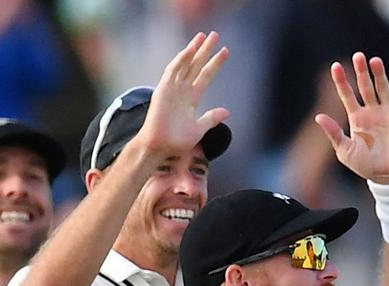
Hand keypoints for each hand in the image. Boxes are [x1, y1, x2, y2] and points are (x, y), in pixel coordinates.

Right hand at [135, 31, 230, 157]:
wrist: (160, 147)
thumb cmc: (176, 141)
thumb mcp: (199, 128)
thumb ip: (211, 118)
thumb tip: (227, 111)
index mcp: (191, 98)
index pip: (205, 75)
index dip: (215, 63)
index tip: (226, 51)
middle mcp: (182, 90)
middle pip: (196, 65)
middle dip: (205, 50)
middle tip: (215, 34)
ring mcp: (172, 88)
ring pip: (185, 64)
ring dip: (194, 49)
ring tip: (204, 36)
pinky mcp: (163, 89)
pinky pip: (172, 71)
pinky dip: (181, 60)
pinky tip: (190, 50)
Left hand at [315, 53, 388, 183]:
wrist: (388, 178)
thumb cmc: (365, 166)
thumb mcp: (345, 150)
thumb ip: (334, 133)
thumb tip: (318, 116)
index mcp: (357, 118)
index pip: (347, 95)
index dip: (341, 81)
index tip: (334, 67)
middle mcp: (372, 112)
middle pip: (365, 87)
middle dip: (361, 72)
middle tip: (358, 56)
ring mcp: (388, 114)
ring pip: (382, 89)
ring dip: (379, 75)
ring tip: (374, 61)